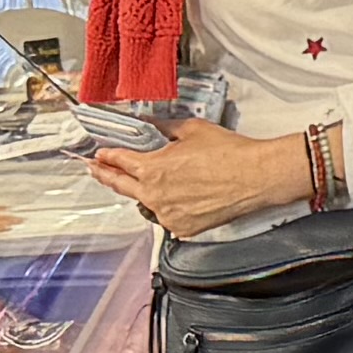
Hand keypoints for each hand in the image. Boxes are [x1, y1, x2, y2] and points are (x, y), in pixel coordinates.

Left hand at [83, 124, 320, 238]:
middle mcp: (154, 195)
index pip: (119, 161)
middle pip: (120, 185)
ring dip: (144, 190)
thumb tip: (148, 123)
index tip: (99, 154)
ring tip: (154, 181)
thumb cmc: (230, 153)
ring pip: (145, 202)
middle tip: (95, 169)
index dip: (107, 156)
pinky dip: (168, 206)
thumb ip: (164, 127)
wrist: (257, 177)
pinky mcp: (181, 228)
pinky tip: (182, 196)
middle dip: (105, 175)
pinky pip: (166, 216)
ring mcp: (166, 215)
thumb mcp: (193, 130)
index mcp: (153, 168)